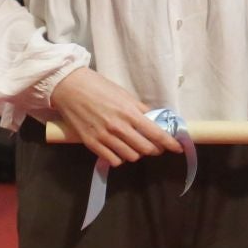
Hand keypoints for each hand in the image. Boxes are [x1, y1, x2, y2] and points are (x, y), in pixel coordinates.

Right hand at [47, 67, 183, 167]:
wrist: (70, 88)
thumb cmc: (98, 87)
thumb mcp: (124, 94)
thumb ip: (139, 109)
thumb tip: (154, 120)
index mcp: (129, 112)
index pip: (156, 133)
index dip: (170, 143)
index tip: (177, 147)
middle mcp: (119, 127)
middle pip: (146, 149)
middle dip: (154, 149)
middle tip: (155, 146)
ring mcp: (104, 137)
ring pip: (131, 157)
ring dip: (137, 153)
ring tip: (135, 147)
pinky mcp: (91, 144)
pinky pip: (113, 160)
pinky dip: (120, 158)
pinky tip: (119, 151)